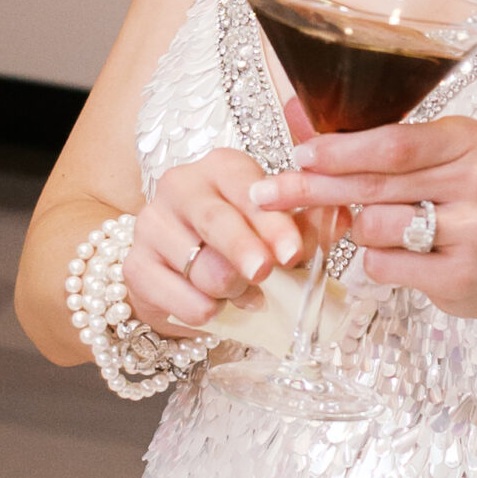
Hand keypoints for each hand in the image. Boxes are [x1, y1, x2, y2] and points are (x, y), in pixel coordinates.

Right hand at [123, 147, 308, 336]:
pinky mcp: (134, 264)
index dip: (272, 223)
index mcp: (222, 168)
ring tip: (243, 293)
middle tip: (263, 273)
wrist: (182, 273)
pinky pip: (172, 294)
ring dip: (229, 289)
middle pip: (214, 219)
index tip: (292, 253)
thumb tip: (342, 218)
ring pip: (198, 264)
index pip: (247, 190)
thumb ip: (307, 226)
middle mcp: (181, 186)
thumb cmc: (240, 243)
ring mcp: (151, 223)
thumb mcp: (277, 232)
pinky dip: (200, 309)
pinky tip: (214, 308)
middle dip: (243, 249)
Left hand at [249, 101, 476, 325]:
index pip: (394, 142)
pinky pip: (383, 265)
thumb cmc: (457, 205)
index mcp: (469, 139)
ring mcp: (474, 229)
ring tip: (382, 228)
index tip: (300, 154)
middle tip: (269, 191)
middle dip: (315, 187)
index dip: (340, 149)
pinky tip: (399, 256)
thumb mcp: (429, 162)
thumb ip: (371, 141)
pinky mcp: (461, 274)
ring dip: (357, 229)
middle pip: (376, 183)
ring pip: (374, 226)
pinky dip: (375, 261)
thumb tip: (297, 110)